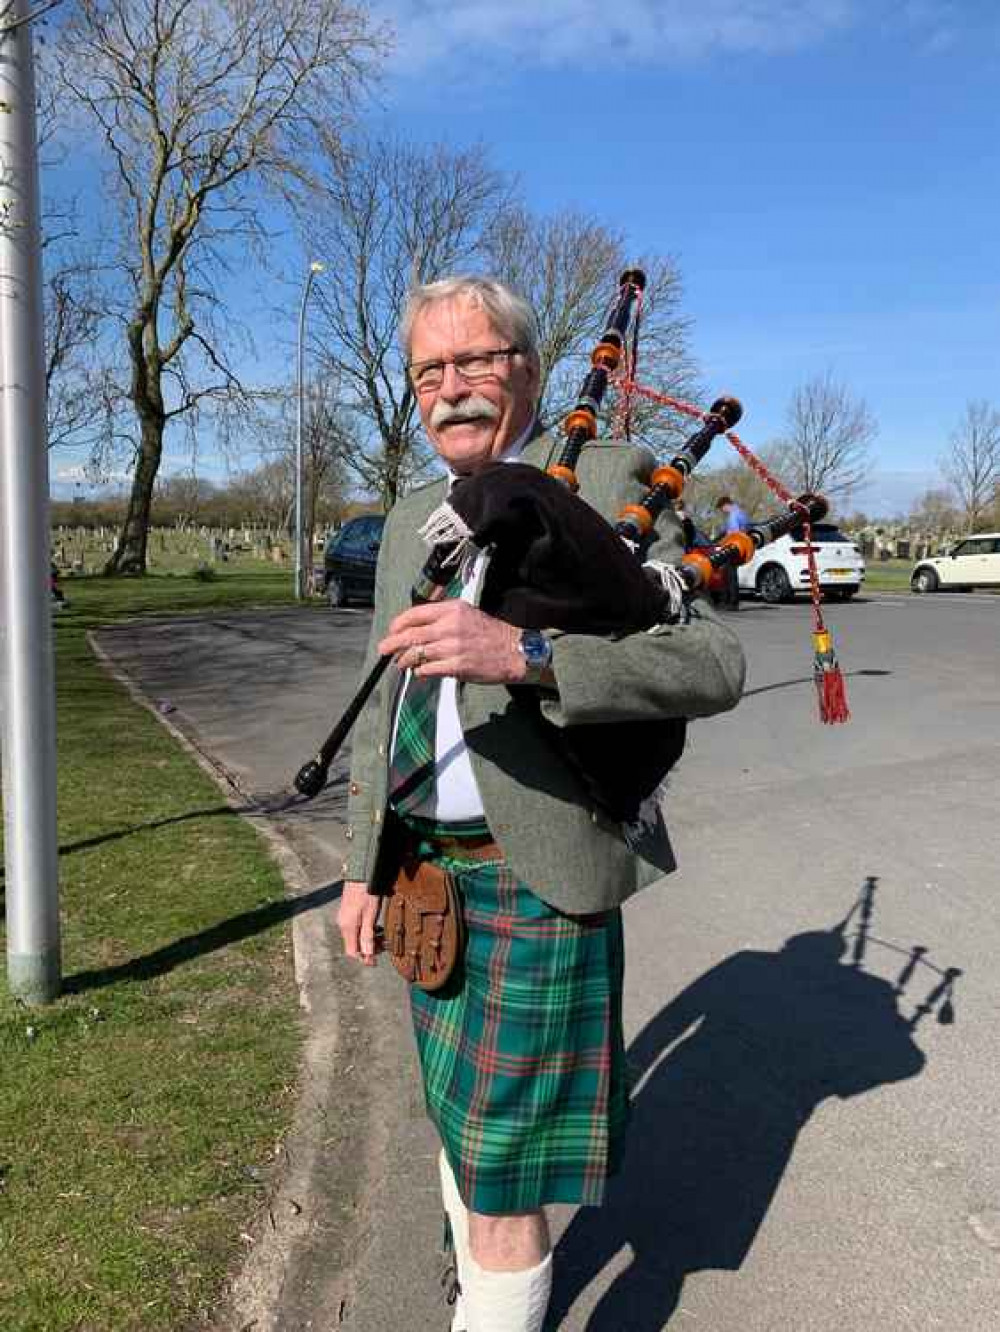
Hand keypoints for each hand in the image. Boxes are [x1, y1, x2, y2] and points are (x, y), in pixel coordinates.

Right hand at [338, 880, 382, 966]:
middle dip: (367, 949)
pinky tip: (374, 927)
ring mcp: (343, 918)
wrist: (361, 873)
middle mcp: (342, 924)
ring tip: (381, 937)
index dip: (363, 958)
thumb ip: (368, 935)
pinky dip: (363, 932)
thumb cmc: (367, 893)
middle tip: (382, 946)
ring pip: (354, 936)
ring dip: (366, 940)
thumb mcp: (371, 914)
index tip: (374, 962)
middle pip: (353, 945)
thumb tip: (367, 955)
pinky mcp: (346, 912)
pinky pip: (353, 928)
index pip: (352, 952)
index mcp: (347, 927)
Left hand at [378, 599, 526, 684]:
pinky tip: (420, 672)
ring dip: (405, 660)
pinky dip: (420, 672)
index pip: (415, 614)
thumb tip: (416, 629)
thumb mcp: (466, 613)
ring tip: (401, 664)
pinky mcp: (457, 666)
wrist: (514, 651)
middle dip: (392, 644)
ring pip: (416, 654)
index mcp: (452, 610)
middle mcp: (450, 626)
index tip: (392, 631)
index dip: (398, 624)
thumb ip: (441, 617)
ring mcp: (453, 647)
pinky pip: (428, 670)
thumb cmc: (491, 633)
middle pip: (411, 635)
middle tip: (383, 650)